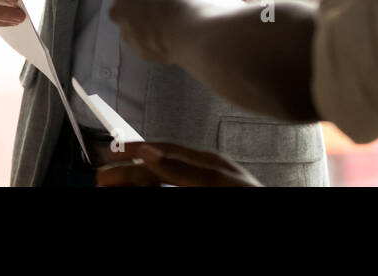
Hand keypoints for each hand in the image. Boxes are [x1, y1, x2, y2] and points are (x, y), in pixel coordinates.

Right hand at [96, 141, 261, 186]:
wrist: (276, 227)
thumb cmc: (250, 197)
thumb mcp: (217, 181)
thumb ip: (183, 168)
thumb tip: (149, 152)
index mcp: (209, 162)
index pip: (164, 151)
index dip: (137, 150)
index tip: (113, 151)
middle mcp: (203, 176)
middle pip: (156, 173)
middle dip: (128, 174)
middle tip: (101, 178)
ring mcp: (201, 191)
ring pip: (159, 187)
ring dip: (135, 187)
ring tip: (109, 188)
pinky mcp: (200, 198)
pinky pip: (167, 193)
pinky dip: (152, 193)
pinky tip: (138, 196)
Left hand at [109, 0, 202, 64]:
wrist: (181, 25)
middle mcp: (117, 10)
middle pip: (129, 6)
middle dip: (144, 6)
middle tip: (164, 3)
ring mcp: (127, 33)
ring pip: (138, 28)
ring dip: (151, 26)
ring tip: (173, 22)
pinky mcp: (140, 51)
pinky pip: (150, 44)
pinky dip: (160, 41)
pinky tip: (175, 36)